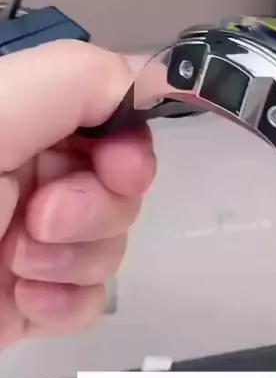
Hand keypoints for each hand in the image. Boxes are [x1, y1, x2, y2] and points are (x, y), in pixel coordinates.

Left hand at [0, 41, 155, 348]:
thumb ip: (78, 78)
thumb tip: (157, 75)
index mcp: (18, 121)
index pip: (111, 121)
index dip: (129, 146)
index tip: (119, 169)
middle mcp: (28, 177)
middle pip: (121, 188)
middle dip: (93, 209)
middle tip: (38, 220)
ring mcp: (32, 244)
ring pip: (112, 245)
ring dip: (75, 258)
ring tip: (16, 263)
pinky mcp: (31, 302)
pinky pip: (91, 300)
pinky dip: (66, 303)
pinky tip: (23, 299)